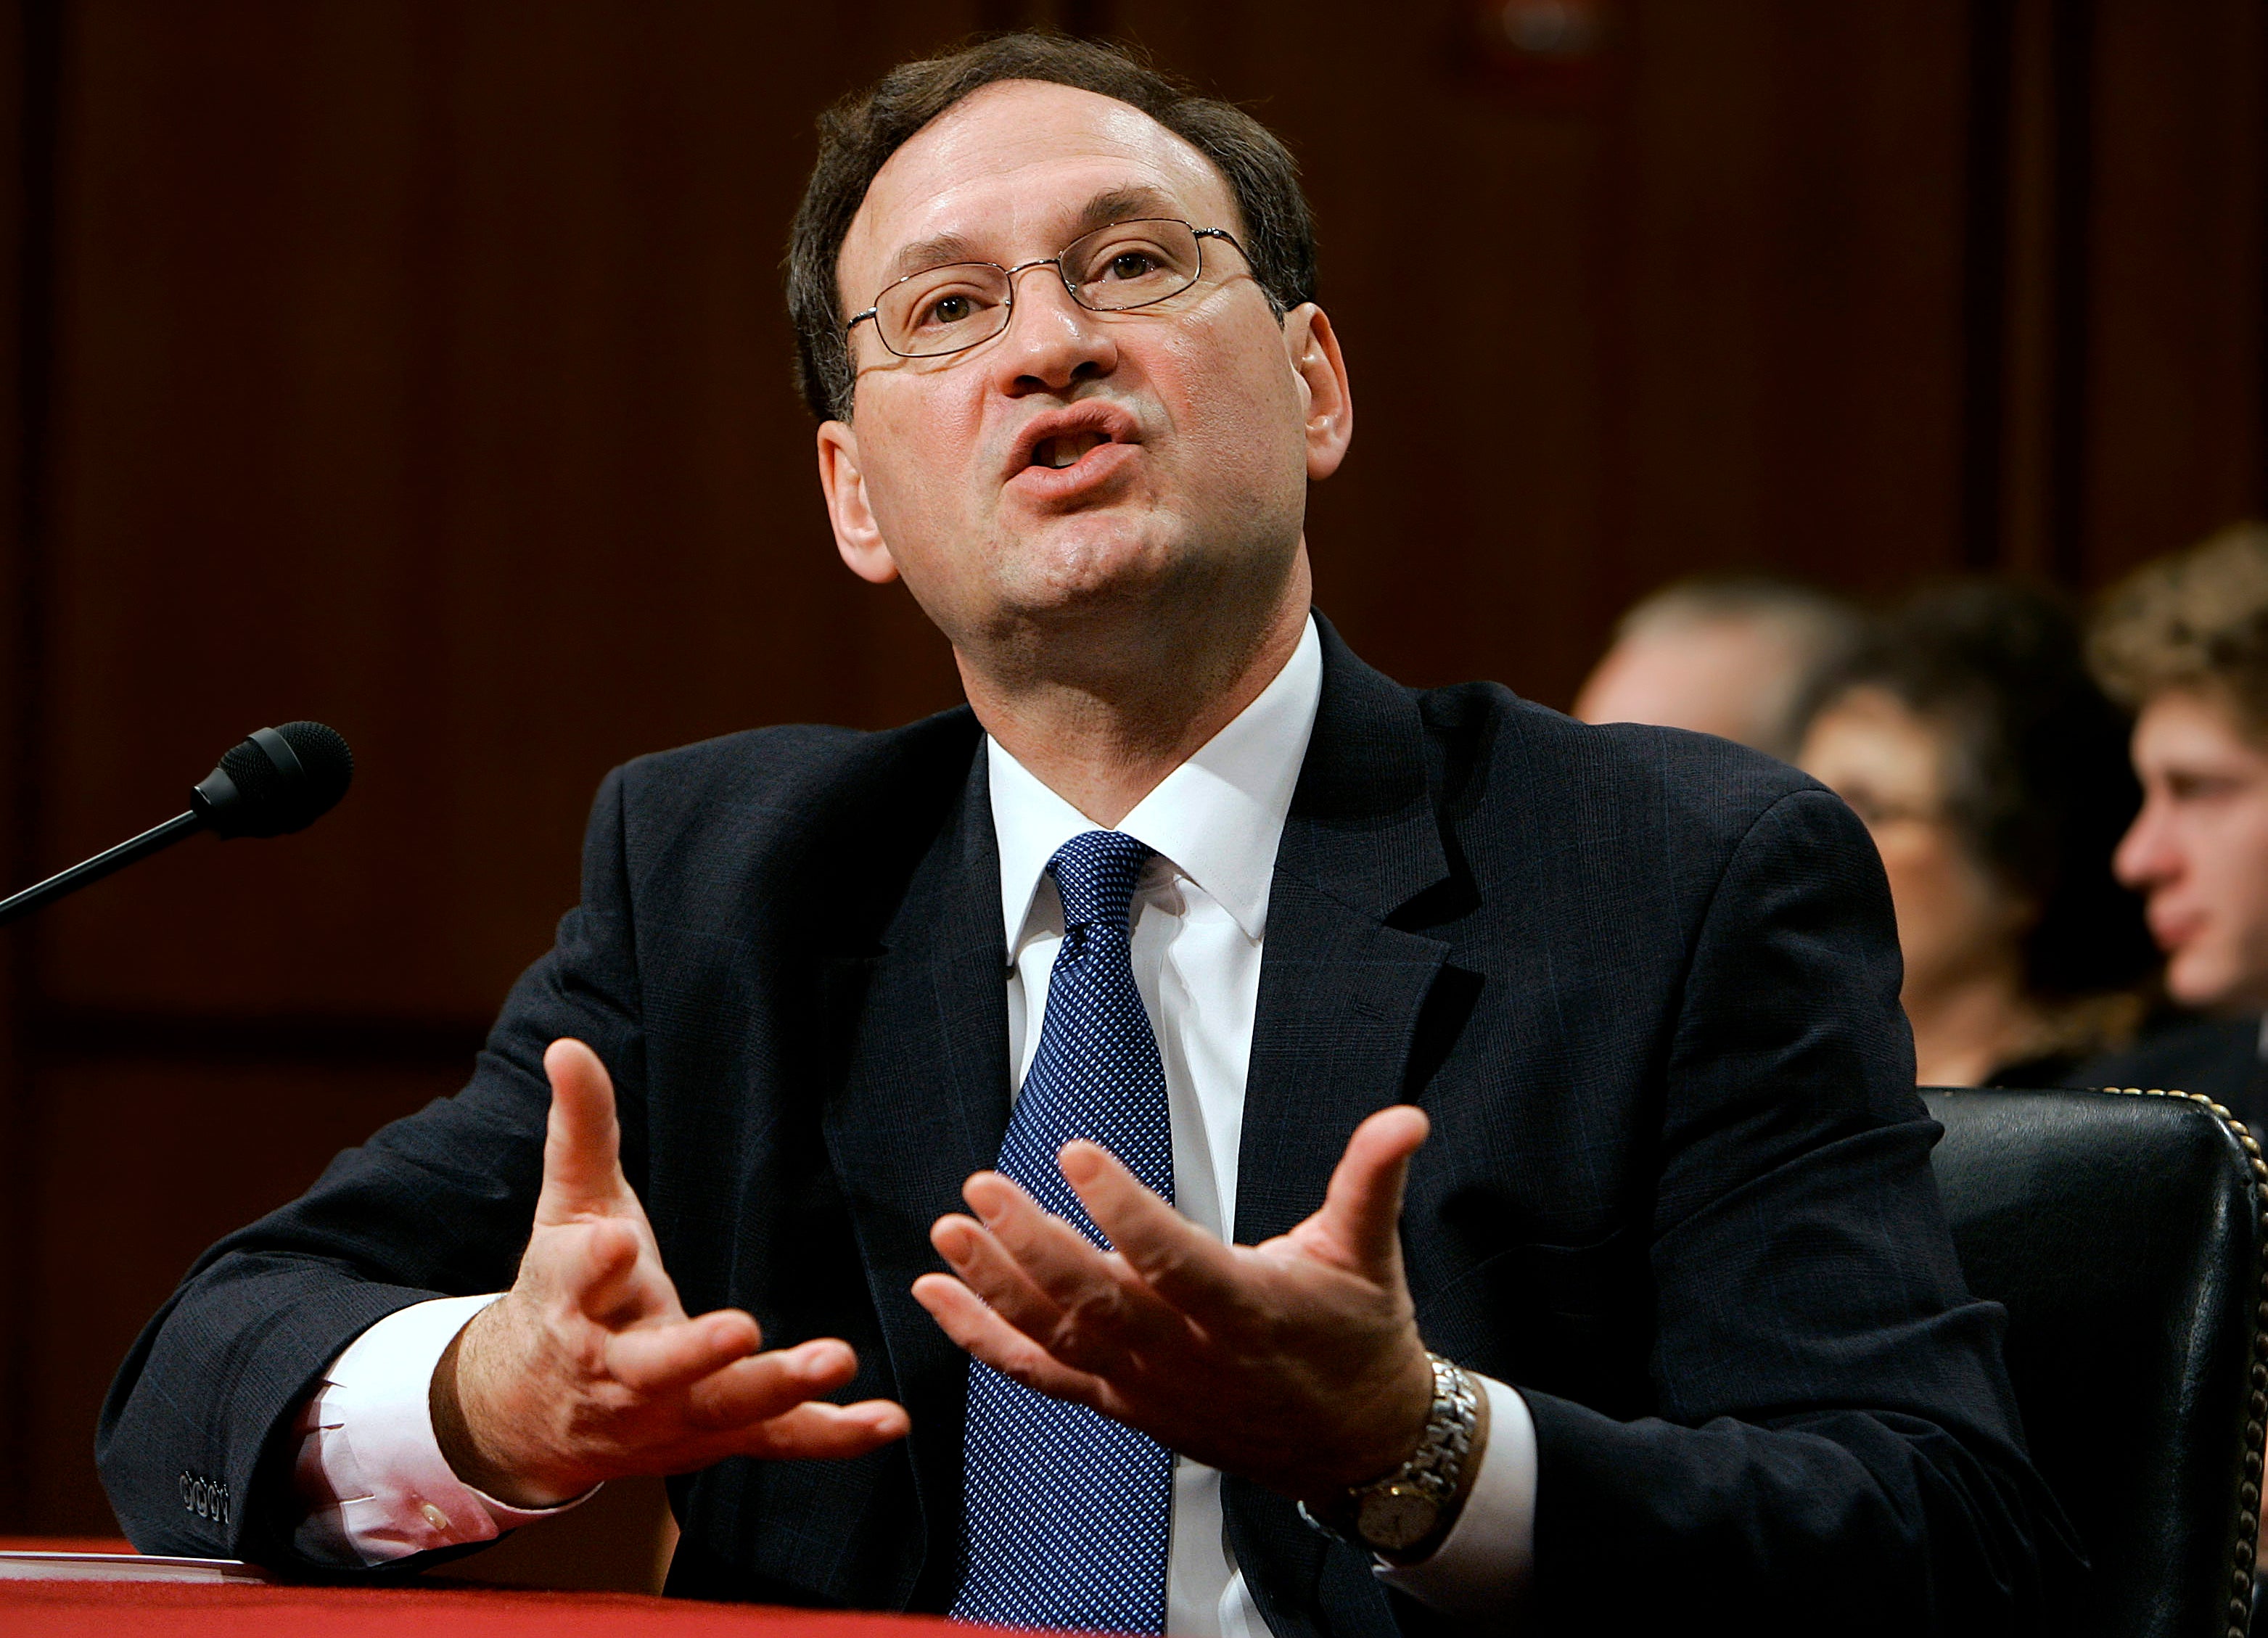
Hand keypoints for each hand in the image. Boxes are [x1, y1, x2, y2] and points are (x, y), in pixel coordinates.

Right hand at [431, 1039, 909, 1506]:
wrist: (532, 1409)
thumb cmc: (564, 1289)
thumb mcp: (567, 1207)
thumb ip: (582, 1128)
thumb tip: (567, 1045)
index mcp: (569, 1304)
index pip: (575, 1282)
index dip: (593, 1264)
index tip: (614, 1243)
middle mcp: (614, 1372)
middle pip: (654, 1369)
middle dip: (696, 1352)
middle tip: (741, 1330)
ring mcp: (666, 1416)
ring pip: (723, 1408)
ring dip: (779, 1388)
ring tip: (837, 1359)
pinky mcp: (714, 1439)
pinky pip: (776, 1442)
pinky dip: (832, 1436)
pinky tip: (888, 1421)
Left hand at [911, 1105, 1444, 1503]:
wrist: (1359, 1446)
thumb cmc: (1359, 1344)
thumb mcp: (1371, 1254)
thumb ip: (1372, 1180)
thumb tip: (1404, 1120)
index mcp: (1249, 1312)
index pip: (1174, 1260)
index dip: (1122, 1211)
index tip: (1077, 1156)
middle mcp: (1190, 1356)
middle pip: (1099, 1302)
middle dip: (1032, 1245)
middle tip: (985, 1189)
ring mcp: (1149, 1385)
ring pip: (1060, 1338)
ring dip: (996, 1286)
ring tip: (950, 1235)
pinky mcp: (1124, 1402)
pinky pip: (1043, 1376)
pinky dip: (985, 1340)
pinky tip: (940, 1300)